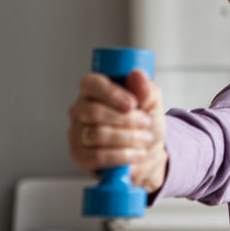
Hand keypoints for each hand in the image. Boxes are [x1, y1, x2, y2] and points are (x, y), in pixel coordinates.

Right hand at [67, 70, 167, 192]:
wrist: (147, 153)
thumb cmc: (144, 124)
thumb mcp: (152, 104)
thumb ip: (146, 89)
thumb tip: (136, 74)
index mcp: (95, 91)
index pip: (91, 84)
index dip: (111, 93)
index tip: (132, 104)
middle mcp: (80, 110)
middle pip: (94, 111)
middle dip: (126, 120)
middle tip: (145, 123)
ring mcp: (77, 133)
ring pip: (97, 135)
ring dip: (128, 138)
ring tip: (145, 139)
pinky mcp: (79, 156)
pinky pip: (97, 156)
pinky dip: (122, 155)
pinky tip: (136, 154)